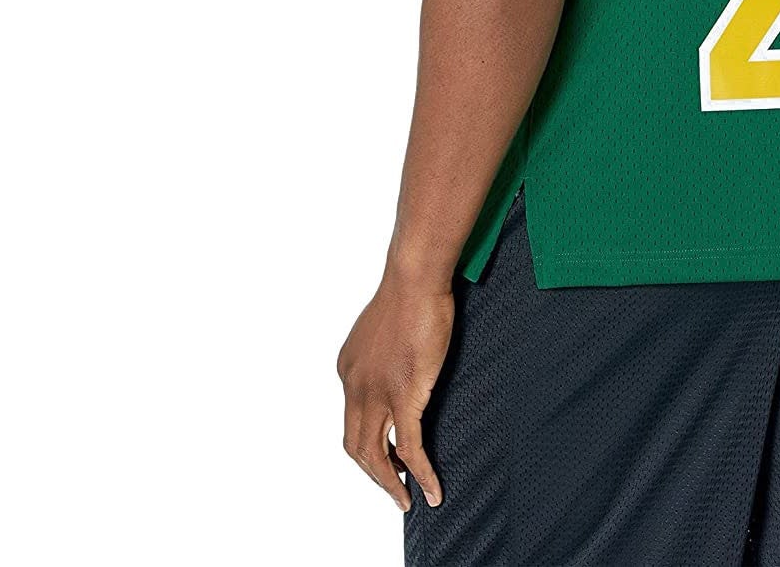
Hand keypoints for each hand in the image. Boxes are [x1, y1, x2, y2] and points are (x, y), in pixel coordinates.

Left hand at [337, 276, 454, 510]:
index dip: (369, 442)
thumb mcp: (386, 328)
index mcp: (348, 369)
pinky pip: (409, 448)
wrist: (414, 278)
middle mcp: (354, 386)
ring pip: (375, 455)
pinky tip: (431, 489)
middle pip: (356, 445)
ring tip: (406, 499)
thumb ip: (387, 352)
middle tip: (393, 487)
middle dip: (374, 473)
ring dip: (390, 483)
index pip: (354, 418)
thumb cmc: (409, 291)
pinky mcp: (404, 395)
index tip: (389, 454)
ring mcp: (377, 393)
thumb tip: (402, 361)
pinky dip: (419, 474)